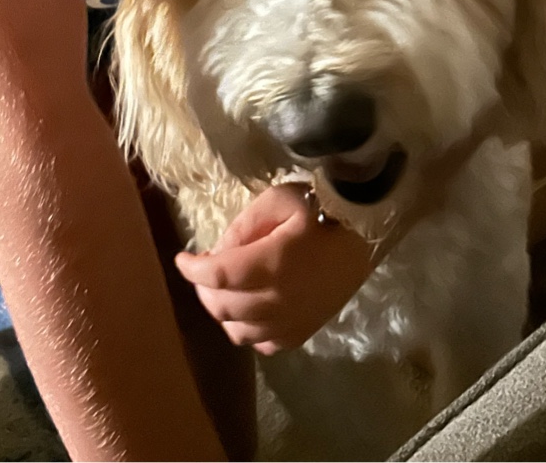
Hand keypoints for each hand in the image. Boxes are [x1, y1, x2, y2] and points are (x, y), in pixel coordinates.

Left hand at [173, 184, 376, 354]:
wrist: (364, 231)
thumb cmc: (319, 208)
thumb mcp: (277, 200)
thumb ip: (243, 226)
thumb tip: (219, 251)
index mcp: (271, 264)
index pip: (216, 275)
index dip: (192, 269)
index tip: (182, 258)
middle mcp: (279, 301)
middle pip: (223, 307)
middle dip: (203, 289)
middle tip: (202, 271)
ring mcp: (292, 321)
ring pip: (238, 332)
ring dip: (222, 312)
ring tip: (223, 290)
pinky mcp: (304, 331)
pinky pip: (264, 345)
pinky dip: (248, 331)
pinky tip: (249, 310)